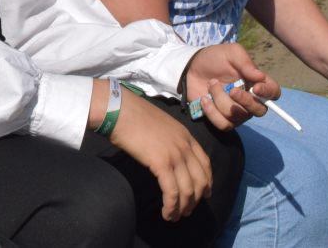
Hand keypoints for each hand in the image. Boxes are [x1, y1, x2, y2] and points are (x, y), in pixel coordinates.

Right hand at [107, 91, 211, 221]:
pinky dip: (171, 206)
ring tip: (175, 217)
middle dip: (196, 200)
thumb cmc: (133, 115)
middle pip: (200, 180)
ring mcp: (175, 155)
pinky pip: (172, 192)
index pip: (205, 163)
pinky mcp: (162, 164)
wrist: (120, 109)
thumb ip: (169, 140)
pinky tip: (166, 213)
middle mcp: (185, 146)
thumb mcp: (160, 125)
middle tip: (187, 211)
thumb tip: (166, 155)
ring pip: (188, 190)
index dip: (207, 182)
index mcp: (186, 136)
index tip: (204, 194)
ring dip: (183, 207)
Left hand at [183, 43, 277, 130]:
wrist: (191, 67)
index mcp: (256, 83)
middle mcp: (250, 100)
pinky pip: (223, 124)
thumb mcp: (230, 53)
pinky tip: (204, 99)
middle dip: (246, 101)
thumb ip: (245, 62)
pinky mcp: (222, 119)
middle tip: (231, 90)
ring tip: (211, 84)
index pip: (273, 93)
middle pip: (260, 111)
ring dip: (221, 100)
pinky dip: (212, 112)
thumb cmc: (214, 58)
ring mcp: (237, 112)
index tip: (256, 87)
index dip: (269, 93)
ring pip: (237, 116)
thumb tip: (260, 76)